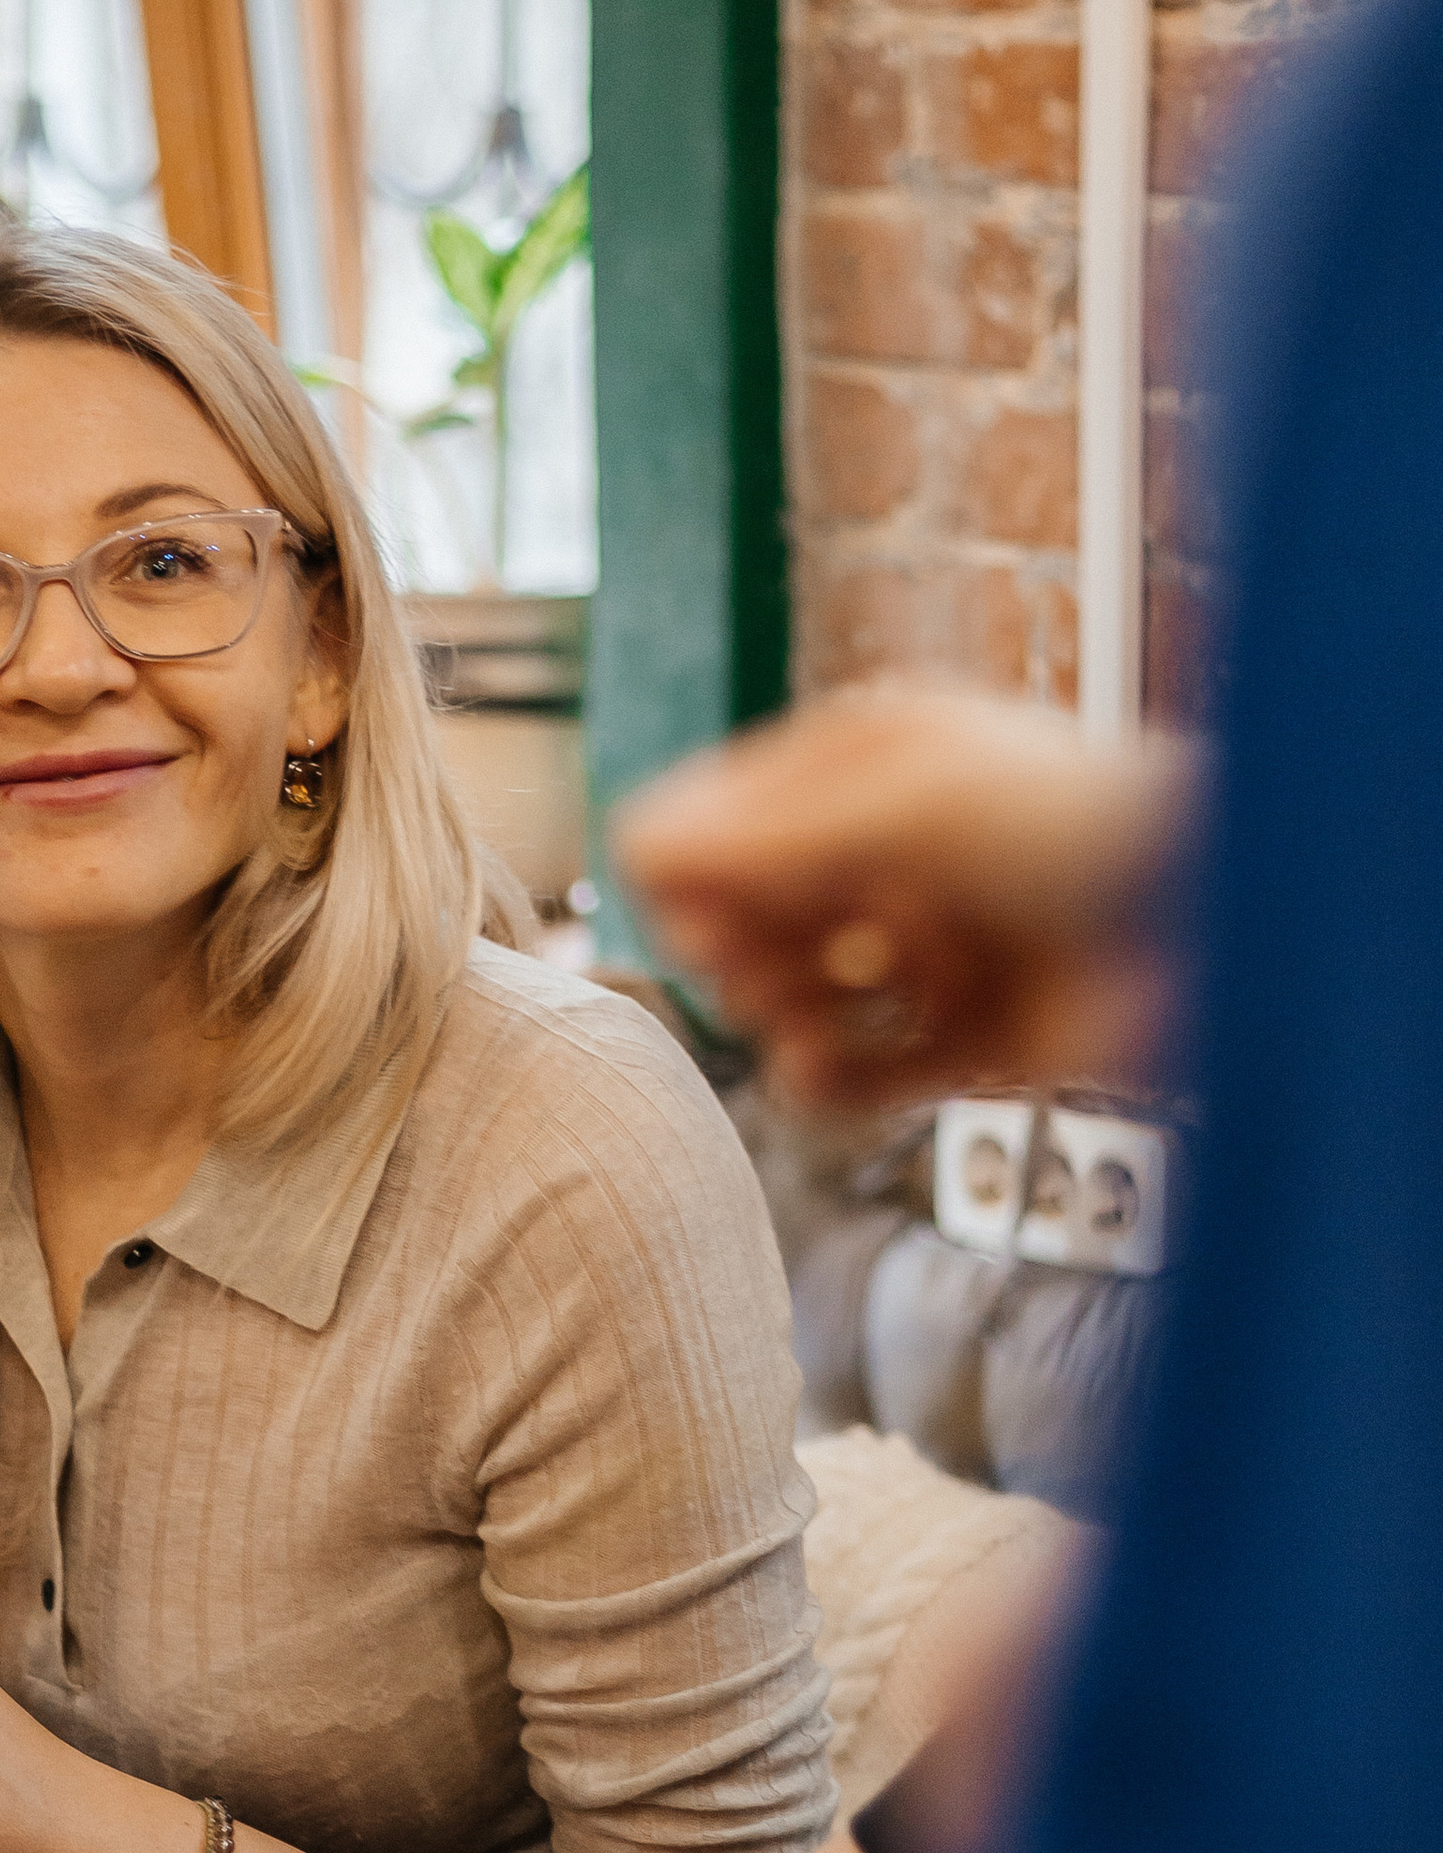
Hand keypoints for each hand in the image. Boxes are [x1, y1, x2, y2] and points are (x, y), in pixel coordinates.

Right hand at [611, 684, 1194, 1105]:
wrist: (1221, 920)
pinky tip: (820, 1073)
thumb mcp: (901, 805)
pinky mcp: (956, 1043)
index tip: (714, 923)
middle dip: (738, 952)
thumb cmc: (1075, 822)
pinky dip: (822, 1084)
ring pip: (783, 1002)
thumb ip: (761, 837)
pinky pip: (845, 1079)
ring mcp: (916, 952)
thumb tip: (631, 848)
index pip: (706, 827)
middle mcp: (877, 857)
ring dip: (781, 1016)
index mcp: (855, 768)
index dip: (689, 884)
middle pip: (733, 920)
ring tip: (814, 1022)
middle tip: (774, 970)